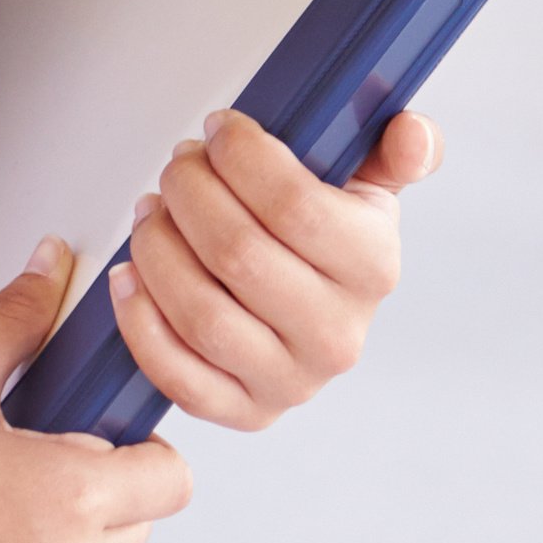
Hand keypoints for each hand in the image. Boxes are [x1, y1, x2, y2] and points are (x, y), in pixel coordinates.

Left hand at [108, 110, 436, 431]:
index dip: (241, 157)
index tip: (218, 130)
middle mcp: (337, 334)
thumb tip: (413, 133)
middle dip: (190, 194)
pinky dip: (140, 320)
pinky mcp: (244, 412)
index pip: (295, 205)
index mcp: (374, 268)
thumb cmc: (327, 238)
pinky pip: (177, 374)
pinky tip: (129, 275)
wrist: (311, 314)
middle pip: (237, 254)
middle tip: (177, 168)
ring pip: (201, 313)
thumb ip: (397, 149)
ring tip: (151, 213)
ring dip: (157, 250)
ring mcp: (290, 381)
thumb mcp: (369, 186)